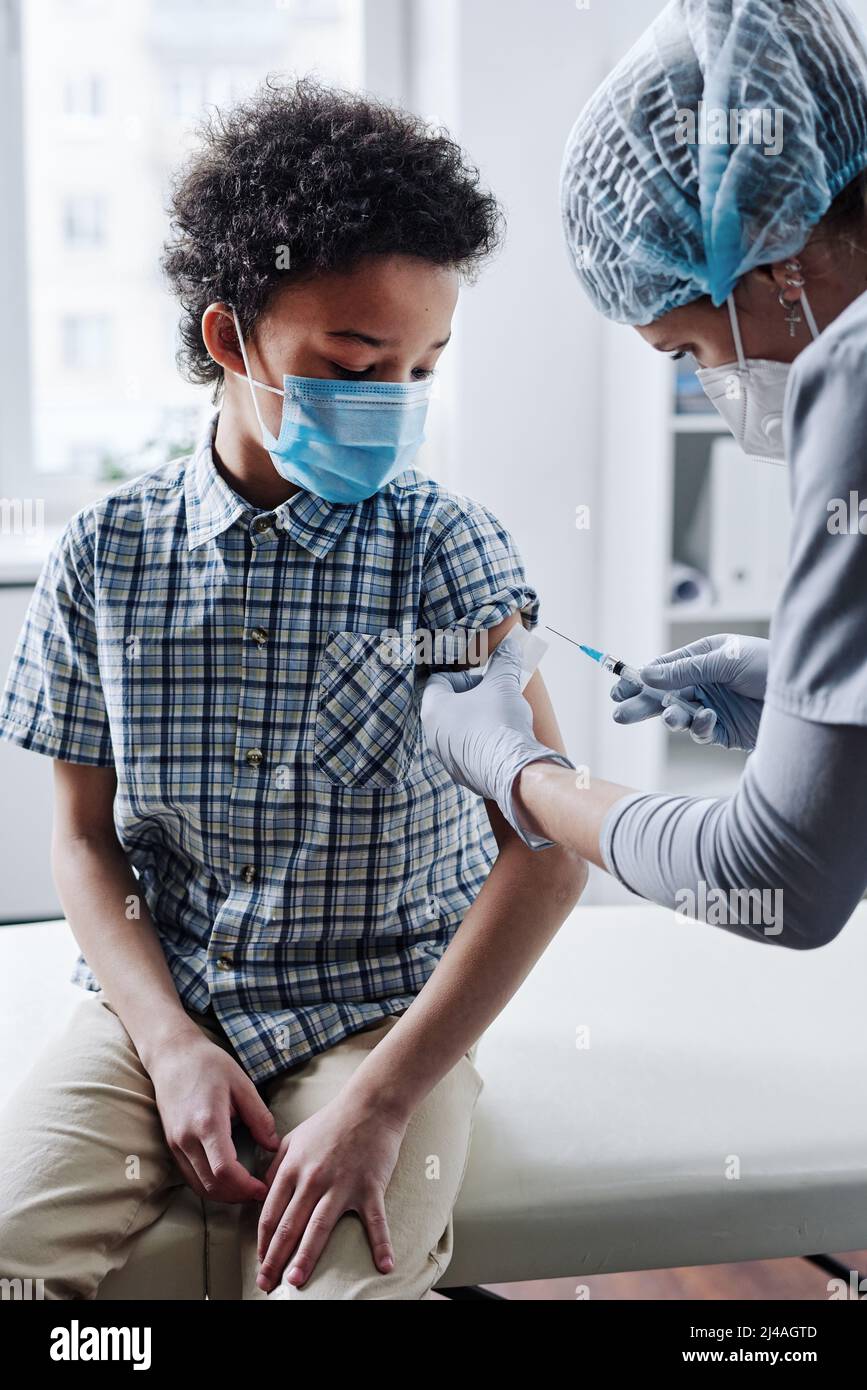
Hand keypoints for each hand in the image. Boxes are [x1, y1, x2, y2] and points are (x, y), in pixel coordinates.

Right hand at [148, 1029, 279, 1203]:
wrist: (173, 1055)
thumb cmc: (209, 1065)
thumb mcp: (242, 1085)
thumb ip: (260, 1118)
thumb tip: (273, 1146)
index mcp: (207, 1123)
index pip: (225, 1171)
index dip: (246, 1187)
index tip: (263, 1188)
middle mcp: (187, 1139)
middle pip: (212, 1186)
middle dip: (238, 1196)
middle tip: (259, 1193)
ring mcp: (176, 1144)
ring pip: (199, 1186)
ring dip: (224, 1195)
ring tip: (246, 1189)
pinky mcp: (171, 1145)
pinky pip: (190, 1176)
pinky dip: (209, 1185)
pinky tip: (227, 1180)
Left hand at [256, 1091, 406, 1292]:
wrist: (369, 1104)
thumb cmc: (330, 1122)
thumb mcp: (293, 1139)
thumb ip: (276, 1166)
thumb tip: (263, 1194)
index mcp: (292, 1168)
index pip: (270, 1213)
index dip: (262, 1242)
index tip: (260, 1262)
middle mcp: (313, 1179)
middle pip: (289, 1226)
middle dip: (275, 1259)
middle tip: (267, 1285)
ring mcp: (342, 1185)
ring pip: (319, 1228)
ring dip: (306, 1257)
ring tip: (295, 1282)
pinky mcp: (370, 1187)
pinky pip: (375, 1221)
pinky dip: (381, 1244)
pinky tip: (384, 1266)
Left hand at [420, 633, 572, 830]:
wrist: (513, 771)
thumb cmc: (500, 723)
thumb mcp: (503, 684)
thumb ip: (504, 661)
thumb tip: (511, 644)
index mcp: (433, 709)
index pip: (440, 680)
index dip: (465, 675)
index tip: (486, 680)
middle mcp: (431, 735)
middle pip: (448, 705)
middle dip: (473, 697)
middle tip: (496, 696)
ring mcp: (444, 757)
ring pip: (458, 729)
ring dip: (477, 720)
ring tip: (501, 718)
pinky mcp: (461, 774)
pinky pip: (467, 751)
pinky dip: (481, 742)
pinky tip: (502, 742)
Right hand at [610, 634, 768, 751]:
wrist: (809, 701)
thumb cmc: (772, 667)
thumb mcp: (727, 660)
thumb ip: (685, 669)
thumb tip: (646, 674)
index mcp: (703, 658)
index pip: (662, 669)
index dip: (638, 679)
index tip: (619, 690)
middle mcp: (706, 682)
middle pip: (664, 695)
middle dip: (642, 704)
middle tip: (620, 713)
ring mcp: (714, 707)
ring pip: (679, 716)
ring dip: (672, 718)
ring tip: (673, 717)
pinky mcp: (725, 731)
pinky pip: (701, 732)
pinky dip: (701, 728)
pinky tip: (710, 720)